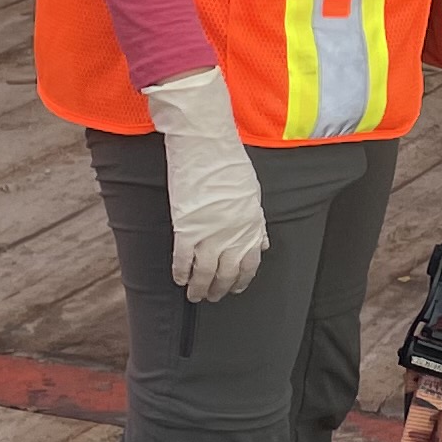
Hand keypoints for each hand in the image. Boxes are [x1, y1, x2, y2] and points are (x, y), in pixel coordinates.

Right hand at [144, 69, 272, 301]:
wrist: (206, 145)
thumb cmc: (229, 164)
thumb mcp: (252, 194)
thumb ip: (256, 222)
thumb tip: (262, 242)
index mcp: (251, 227)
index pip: (249, 265)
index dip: (241, 280)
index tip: (235, 288)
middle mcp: (233, 236)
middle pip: (226, 274)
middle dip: (219, 289)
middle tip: (211, 296)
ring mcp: (209, 235)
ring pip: (204, 274)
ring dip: (199, 288)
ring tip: (194, 295)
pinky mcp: (186, 229)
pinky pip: (182, 260)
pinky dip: (180, 273)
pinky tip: (179, 278)